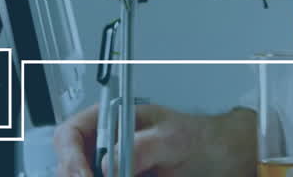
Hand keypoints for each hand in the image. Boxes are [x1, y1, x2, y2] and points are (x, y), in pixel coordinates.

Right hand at [53, 103, 255, 176]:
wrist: (222, 159)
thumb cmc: (201, 138)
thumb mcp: (174, 138)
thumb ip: (143, 145)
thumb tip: (110, 162)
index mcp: (113, 120)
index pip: (71, 134)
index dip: (70, 157)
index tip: (84, 175)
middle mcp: (107, 145)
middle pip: (71, 165)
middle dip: (78, 175)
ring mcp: (113, 168)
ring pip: (85, 176)